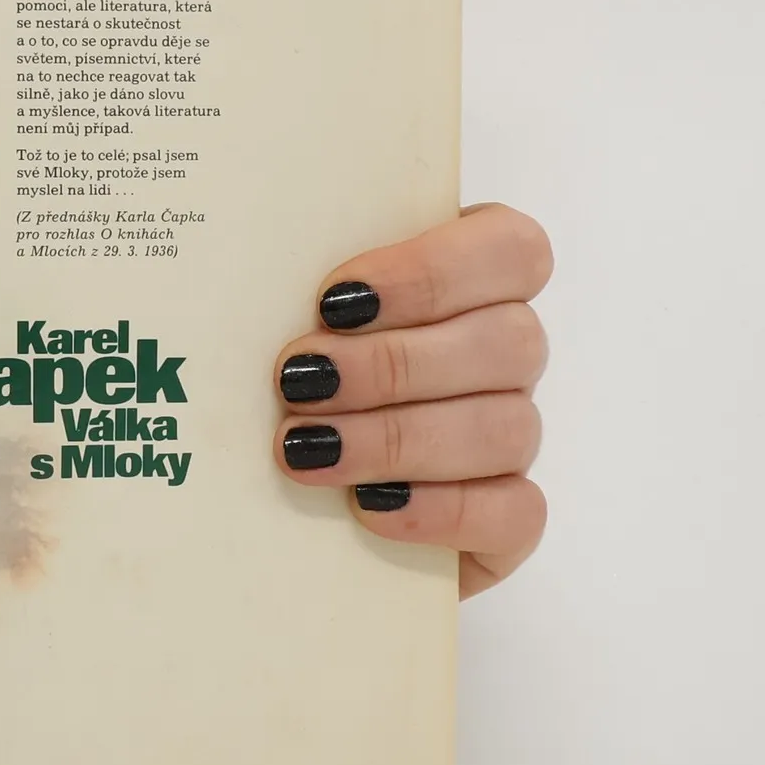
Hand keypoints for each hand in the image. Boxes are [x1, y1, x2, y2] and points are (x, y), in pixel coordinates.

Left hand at [273, 203, 551, 596]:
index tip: (332, 300)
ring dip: (398, 438)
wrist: (271, 495)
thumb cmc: (280, 365)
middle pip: (511, 342)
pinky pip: (515, 513)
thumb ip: (292, 272)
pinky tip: (366, 505)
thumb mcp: (281, 305)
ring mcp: (512, 436)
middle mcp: (505, 354)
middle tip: (297, 382)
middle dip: (393, 365)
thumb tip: (249, 261)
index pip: (512, 248)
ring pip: (508, 428)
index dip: (433, 271)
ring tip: (306, 447)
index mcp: (472, 278)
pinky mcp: (506, 517)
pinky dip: (439, 510)